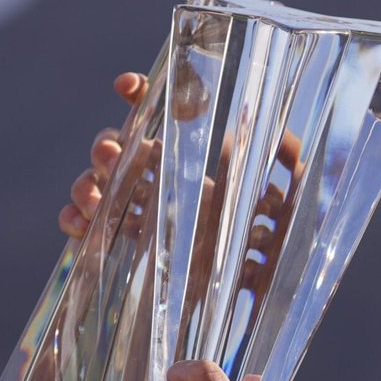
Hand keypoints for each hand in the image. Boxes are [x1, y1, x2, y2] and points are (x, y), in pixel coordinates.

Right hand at [57, 71, 305, 325]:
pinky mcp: (141, 251)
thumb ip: (293, 159)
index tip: (127, 85)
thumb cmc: (292, 238)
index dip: (141, 96)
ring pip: (102, 187)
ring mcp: (152, 214)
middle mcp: (171, 180)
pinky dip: (79, 223)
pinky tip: (77, 223)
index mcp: (203, 157)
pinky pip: (99, 232)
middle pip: (123, 151)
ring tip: (91, 197)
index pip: (165, 117)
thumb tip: (267, 137)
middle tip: (109, 153)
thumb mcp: (303, 193)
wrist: (278, 295)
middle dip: (107, 146)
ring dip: (87, 184)